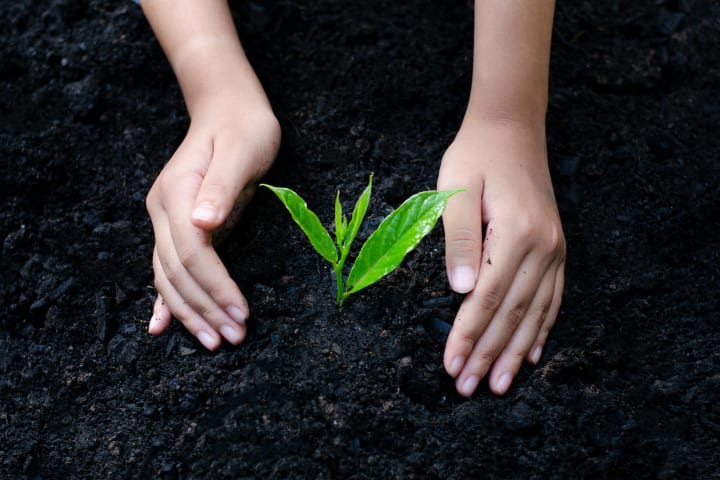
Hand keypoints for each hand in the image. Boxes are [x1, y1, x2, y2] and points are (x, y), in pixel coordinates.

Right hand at [146, 97, 279, 349]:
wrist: (228, 110)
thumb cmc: (244, 128)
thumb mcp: (242, 150)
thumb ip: (221, 186)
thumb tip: (204, 224)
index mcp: (178, 193)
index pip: (193, 253)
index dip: (216, 286)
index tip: (243, 313)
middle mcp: (164, 211)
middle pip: (178, 272)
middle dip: (206, 309)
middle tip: (234, 338)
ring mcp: (165, 221)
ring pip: (169, 277)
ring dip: (191, 313)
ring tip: (216, 341)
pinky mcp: (176, 228)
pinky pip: (166, 270)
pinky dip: (165, 300)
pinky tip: (160, 326)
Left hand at [437, 118, 564, 395]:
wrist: (511, 128)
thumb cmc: (475, 158)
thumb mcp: (455, 191)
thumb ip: (458, 241)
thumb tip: (461, 292)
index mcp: (515, 233)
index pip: (486, 299)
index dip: (467, 336)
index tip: (450, 366)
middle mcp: (542, 246)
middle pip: (512, 313)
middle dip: (488, 354)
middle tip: (469, 388)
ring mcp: (555, 248)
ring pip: (535, 312)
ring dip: (516, 352)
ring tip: (501, 385)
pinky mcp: (556, 247)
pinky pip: (553, 297)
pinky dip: (542, 328)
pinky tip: (534, 353)